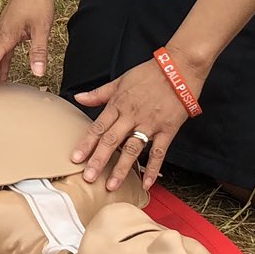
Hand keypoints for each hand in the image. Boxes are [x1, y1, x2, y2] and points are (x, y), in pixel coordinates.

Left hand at [71, 57, 199, 191]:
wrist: (179, 68)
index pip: (98, 127)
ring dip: (122, 168)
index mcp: (119, 104)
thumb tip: (78, 97)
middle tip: (89, 178)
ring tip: (112, 185)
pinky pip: (159, 152)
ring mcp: (150, 124)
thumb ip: (99, 93)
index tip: (76, 158)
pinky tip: (146, 184)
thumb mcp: (120, 81)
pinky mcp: (167, 129)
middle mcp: (132, 116)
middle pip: (112, 140)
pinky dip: (152, 169)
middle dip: (99, 160)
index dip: (86, 143)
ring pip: (133, 149)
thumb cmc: (149, 73)